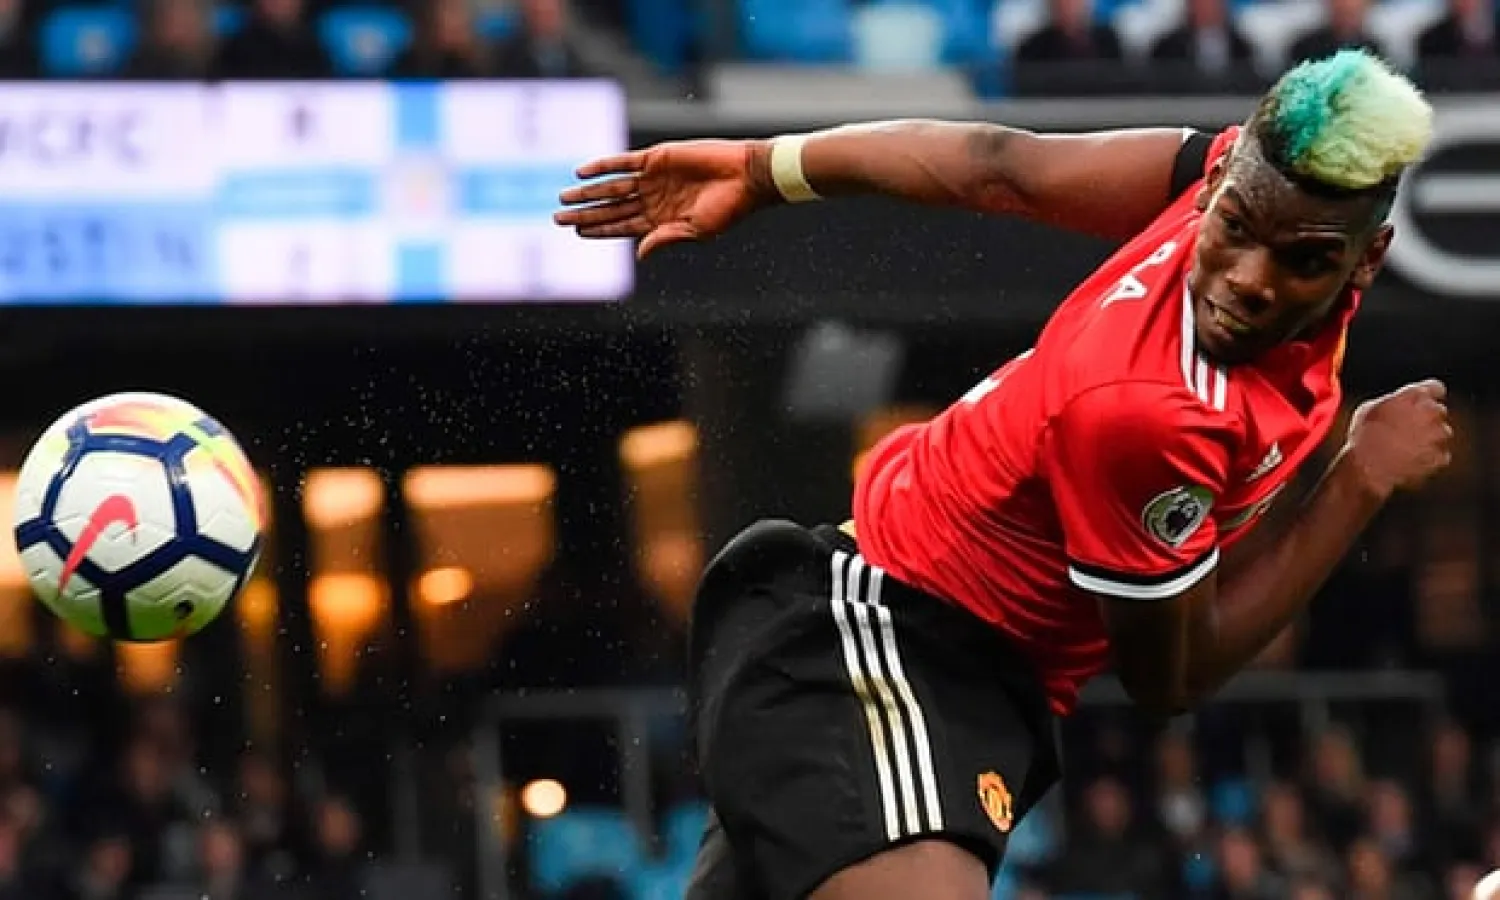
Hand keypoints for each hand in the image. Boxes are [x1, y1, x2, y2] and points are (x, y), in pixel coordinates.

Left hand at [555, 139, 770, 259]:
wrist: (745, 176)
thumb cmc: (727, 209)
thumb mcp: (695, 231)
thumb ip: (665, 239)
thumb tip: (639, 255)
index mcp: (660, 221)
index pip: (621, 227)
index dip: (598, 230)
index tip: (576, 232)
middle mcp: (651, 200)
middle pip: (610, 208)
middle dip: (584, 213)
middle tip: (558, 217)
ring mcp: (652, 178)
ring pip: (611, 187)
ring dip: (588, 192)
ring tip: (564, 196)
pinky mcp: (656, 158)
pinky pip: (623, 162)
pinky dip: (602, 166)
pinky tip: (582, 172)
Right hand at [1344, 379, 1452, 496]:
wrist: (1365, 466)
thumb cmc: (1363, 436)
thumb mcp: (1370, 408)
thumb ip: (1393, 402)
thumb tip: (1398, 403)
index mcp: (1415, 395)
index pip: (1436, 388)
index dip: (1429, 395)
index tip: (1423, 402)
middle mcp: (1432, 411)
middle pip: (1438, 411)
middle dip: (1426, 419)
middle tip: (1405, 430)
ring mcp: (1439, 435)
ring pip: (1441, 434)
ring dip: (1429, 438)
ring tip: (1405, 448)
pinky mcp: (1440, 457)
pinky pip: (1440, 455)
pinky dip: (1429, 458)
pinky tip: (1410, 460)